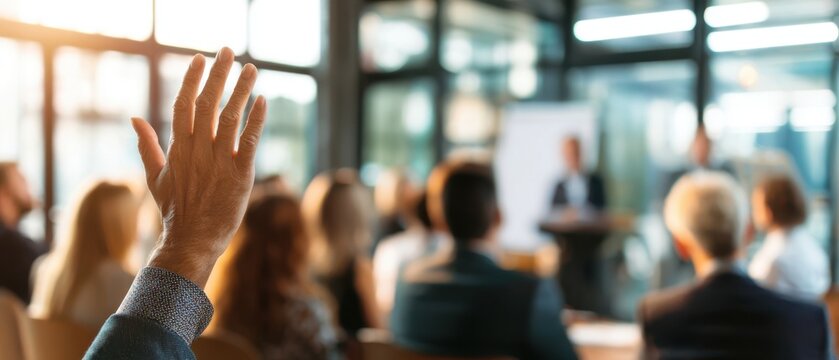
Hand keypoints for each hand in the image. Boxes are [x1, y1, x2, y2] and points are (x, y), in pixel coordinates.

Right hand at [130, 47, 265, 286]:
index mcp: (178, 148)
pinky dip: (256, 120)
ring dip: (241, 90)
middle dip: (218, 74)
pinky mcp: (240, 175)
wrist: (192, 241)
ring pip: (230, 117)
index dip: (192, 79)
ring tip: (251, 68)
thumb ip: (146, 146)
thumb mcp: (154, 177)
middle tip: (228, 52)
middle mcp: (198, 150)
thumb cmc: (174, 211)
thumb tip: (134, 118)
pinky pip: (249, 141)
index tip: (200, 58)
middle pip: (208, 103)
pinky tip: (263, 101)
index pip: (184, 104)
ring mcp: (219, 162)